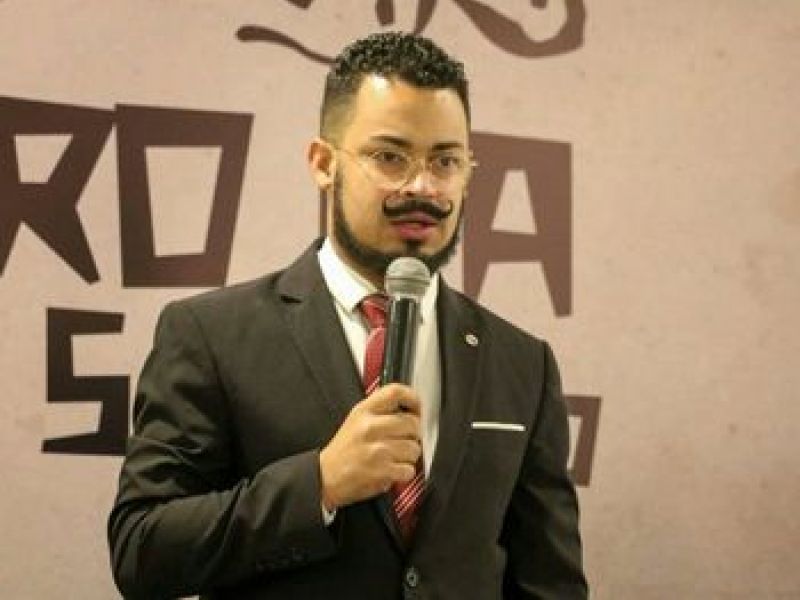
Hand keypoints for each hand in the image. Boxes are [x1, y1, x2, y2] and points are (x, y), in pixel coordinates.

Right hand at [319, 383, 421, 510]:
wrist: (324, 477)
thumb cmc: (342, 451)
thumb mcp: (355, 421)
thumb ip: (379, 411)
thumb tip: (408, 409)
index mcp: (363, 411)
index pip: (394, 392)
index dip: (412, 399)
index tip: (416, 409)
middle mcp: (370, 427)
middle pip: (412, 423)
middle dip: (413, 435)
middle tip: (404, 441)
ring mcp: (377, 449)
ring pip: (414, 448)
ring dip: (409, 456)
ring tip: (394, 458)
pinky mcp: (382, 470)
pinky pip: (409, 469)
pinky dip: (403, 473)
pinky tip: (391, 471)